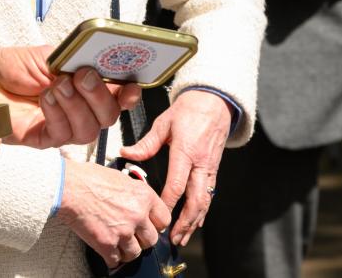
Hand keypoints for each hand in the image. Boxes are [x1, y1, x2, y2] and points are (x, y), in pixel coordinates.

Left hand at [0, 47, 141, 148]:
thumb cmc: (15, 65)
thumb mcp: (48, 55)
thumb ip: (74, 59)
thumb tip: (98, 62)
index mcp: (87, 87)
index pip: (118, 96)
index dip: (129, 94)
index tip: (130, 85)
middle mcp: (81, 109)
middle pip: (108, 117)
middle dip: (99, 96)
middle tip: (82, 77)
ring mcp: (63, 126)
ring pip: (88, 130)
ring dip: (75, 105)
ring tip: (56, 85)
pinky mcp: (43, 139)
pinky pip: (61, 135)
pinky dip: (56, 115)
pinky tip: (45, 99)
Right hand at [60, 159, 170, 269]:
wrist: (67, 186)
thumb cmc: (88, 178)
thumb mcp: (120, 178)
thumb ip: (134, 193)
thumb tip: (139, 203)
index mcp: (143, 196)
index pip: (164, 219)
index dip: (156, 224)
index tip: (149, 226)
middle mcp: (137, 215)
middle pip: (151, 239)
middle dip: (141, 239)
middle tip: (131, 235)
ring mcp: (123, 231)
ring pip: (135, 253)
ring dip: (127, 250)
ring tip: (118, 245)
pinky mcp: (107, 243)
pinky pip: (116, 260)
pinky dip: (111, 257)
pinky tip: (107, 250)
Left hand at [121, 89, 231, 245]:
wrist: (215, 103)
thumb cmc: (189, 111)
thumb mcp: (164, 122)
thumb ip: (146, 143)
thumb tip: (126, 153)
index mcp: (186, 151)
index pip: (177, 184)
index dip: (167, 203)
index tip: (157, 216)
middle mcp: (201, 164)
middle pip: (195, 200)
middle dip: (185, 222)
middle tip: (173, 238)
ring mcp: (210, 168)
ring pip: (205, 202)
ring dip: (194, 222)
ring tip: (183, 237)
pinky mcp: (214, 170)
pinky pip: (209, 195)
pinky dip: (202, 212)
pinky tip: (195, 223)